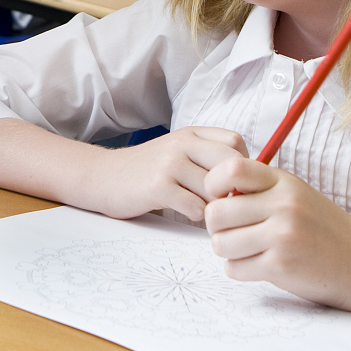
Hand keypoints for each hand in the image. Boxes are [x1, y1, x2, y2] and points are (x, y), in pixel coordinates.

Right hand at [88, 126, 248, 221]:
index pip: (235, 143)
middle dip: (234, 190)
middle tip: (226, 205)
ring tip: (205, 212)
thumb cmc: (147, 170)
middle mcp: (183, 144)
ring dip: (215, 208)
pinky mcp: (158, 186)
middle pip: (231, 166)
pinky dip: (196, 216)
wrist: (104, 177)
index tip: (234, 184)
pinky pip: (196, 207)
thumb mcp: (178, 152)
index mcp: (192, 134)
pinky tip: (185, 213)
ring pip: (215, 191)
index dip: (242, 166)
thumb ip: (207, 158)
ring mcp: (170, 163)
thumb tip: (247, 181)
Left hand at [202, 158, 350, 307]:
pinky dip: (240, 269)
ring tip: (247, 249)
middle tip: (233, 231)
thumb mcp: (295, 195)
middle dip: (217, 226)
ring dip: (228, 251)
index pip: (231, 169)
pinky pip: (233, 268)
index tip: (221, 198)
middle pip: (216, 212)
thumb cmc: (322, 228)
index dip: (214, 184)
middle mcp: (283, 205)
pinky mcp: (280, 266)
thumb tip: (213, 193)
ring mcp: (282, 236)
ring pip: (220, 243)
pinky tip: (259, 265)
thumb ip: (259, 189)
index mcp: (284, 182)